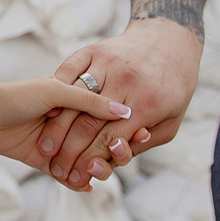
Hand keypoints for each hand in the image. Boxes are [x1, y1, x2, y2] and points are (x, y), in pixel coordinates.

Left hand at [0, 76, 137, 191]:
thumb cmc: (18, 95)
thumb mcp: (56, 91)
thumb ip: (89, 100)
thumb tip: (125, 110)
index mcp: (75, 101)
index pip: (107, 117)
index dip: (124, 126)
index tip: (142, 131)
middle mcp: (69, 122)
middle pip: (99, 141)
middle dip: (112, 150)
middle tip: (122, 155)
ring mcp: (58, 143)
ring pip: (84, 160)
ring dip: (95, 168)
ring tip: (102, 172)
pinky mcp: (43, 161)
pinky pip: (65, 176)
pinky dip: (77, 183)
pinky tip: (87, 187)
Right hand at [39, 19, 202, 184]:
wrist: (171, 41)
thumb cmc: (172, 88)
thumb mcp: (169, 122)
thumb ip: (143, 143)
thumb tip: (115, 156)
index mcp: (146, 105)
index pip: (109, 141)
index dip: (90, 162)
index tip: (76, 179)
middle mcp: (125, 83)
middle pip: (87, 124)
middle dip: (69, 153)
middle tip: (57, 170)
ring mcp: (107, 64)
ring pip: (72, 100)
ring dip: (56, 127)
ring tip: (47, 148)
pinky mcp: (93, 50)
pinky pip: (68, 71)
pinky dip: (56, 92)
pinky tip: (49, 112)